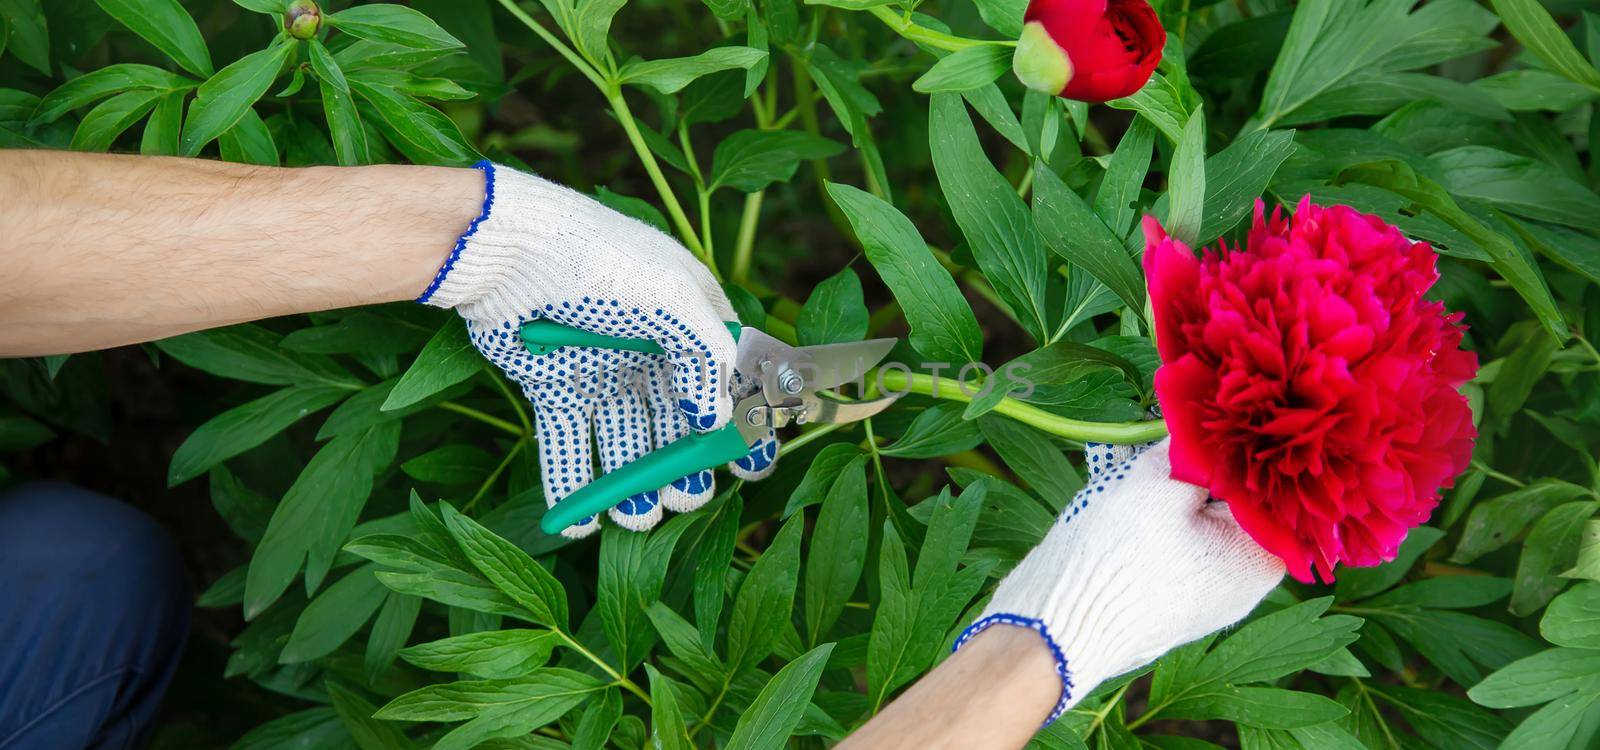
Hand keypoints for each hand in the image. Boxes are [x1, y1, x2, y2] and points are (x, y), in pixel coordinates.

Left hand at [420, 162, 776, 536]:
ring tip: (639, 520)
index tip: (752, 467)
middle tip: (686, 500)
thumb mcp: (670, 296)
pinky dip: (574, 486)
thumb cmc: (598, 261)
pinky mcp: (553, 389)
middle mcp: (648, 352)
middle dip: (683, 468)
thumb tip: (717, 416)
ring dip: (634, 486)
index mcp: (686, 322)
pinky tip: (583, 523)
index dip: (740, 426)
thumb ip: (706, 355)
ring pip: (625, 442)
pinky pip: (568, 444)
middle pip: (675, 423)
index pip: (726, 383)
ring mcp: (600, 373)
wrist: (509, 252)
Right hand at [956, 438, 1284, 723]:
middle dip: (1201, 464)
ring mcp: (1204, 595)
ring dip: (1172, 486)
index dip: (1243, 444)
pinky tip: (1125, 487)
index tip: (1218, 413)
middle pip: (1233, 502)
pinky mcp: (1168, 597)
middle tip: (1170, 431)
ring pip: (1198, 520)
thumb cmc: (1116, 558)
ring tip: (1139, 457)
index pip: (1272, 486)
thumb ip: (1190, 446)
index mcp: (1260, 560)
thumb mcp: (1156, 482)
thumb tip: (1205, 418)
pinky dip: (1155, 515)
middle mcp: (1242, 584)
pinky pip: (1173, 544)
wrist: (1056, 628)